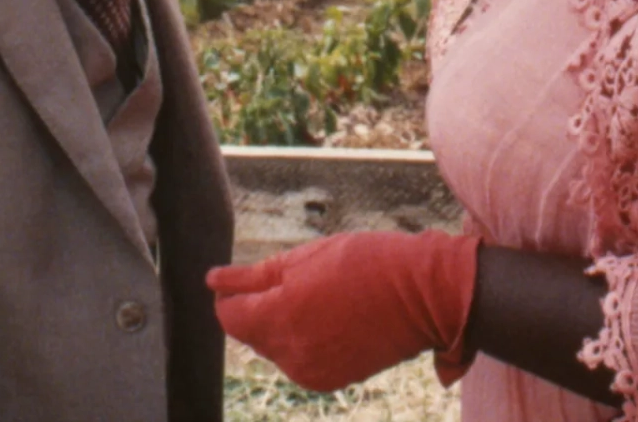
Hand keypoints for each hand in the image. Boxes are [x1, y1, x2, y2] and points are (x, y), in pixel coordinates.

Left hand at [208, 230, 479, 392]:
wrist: (424, 296)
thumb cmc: (365, 264)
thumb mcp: (304, 258)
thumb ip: (253, 277)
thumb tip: (213, 281)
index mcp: (279, 318)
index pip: (228, 316)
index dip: (232, 294)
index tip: (251, 278)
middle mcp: (290, 353)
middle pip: (251, 333)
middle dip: (261, 309)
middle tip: (299, 279)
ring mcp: (310, 372)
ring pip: (274, 348)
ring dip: (284, 325)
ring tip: (322, 297)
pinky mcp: (329, 380)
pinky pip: (298, 360)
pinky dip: (304, 341)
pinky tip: (332, 318)